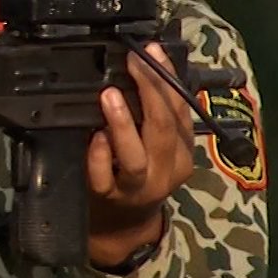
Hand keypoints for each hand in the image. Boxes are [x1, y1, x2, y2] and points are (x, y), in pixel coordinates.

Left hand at [86, 42, 193, 266]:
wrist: (123, 227)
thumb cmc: (140, 175)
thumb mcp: (158, 147)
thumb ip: (155, 114)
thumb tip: (146, 64)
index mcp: (182, 151)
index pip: (181, 109)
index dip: (168, 78)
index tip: (153, 50)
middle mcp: (166, 170)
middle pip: (163, 127)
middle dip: (149, 89)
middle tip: (133, 61)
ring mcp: (138, 187)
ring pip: (135, 156)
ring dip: (122, 123)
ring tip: (109, 95)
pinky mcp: (109, 198)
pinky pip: (105, 178)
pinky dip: (99, 157)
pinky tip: (94, 138)